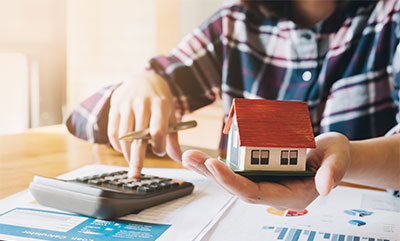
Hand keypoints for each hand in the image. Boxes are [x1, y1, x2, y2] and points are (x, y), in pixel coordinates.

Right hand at [107, 71, 181, 177]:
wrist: (144, 79)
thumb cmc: (160, 101)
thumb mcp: (171, 115)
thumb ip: (173, 137)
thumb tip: (179, 159)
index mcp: (160, 105)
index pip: (158, 130)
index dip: (158, 145)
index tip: (159, 151)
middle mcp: (142, 104)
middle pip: (138, 137)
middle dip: (136, 158)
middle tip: (135, 174)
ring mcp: (127, 105)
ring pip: (123, 136)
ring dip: (126, 153)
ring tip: (132, 160)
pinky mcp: (115, 107)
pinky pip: (113, 131)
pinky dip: (117, 145)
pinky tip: (123, 149)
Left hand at [182, 132, 350, 209]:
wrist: (331, 154)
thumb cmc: (334, 156)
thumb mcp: (339, 159)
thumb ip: (334, 172)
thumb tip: (326, 187)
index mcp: (289, 195)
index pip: (255, 193)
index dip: (233, 181)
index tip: (215, 165)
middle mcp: (273, 191)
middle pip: (236, 188)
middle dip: (212, 174)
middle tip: (191, 157)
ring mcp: (265, 181)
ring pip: (233, 180)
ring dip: (209, 169)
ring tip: (189, 156)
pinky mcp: (260, 170)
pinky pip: (237, 169)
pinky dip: (219, 164)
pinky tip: (202, 156)